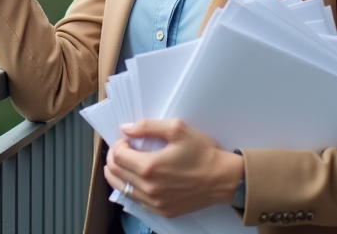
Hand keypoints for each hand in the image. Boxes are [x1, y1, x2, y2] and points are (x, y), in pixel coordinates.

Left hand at [104, 119, 243, 218]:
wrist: (223, 178)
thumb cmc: (203, 152)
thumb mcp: (177, 129)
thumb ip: (147, 126)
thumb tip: (126, 129)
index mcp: (149, 167)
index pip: (117, 156)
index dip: (117, 145)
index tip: (126, 140)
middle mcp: (149, 188)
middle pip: (115, 173)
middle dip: (113, 158)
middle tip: (122, 149)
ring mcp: (155, 203)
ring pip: (122, 189)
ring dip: (117, 174)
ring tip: (123, 163)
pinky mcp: (163, 211)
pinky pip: (136, 201)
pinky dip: (130, 189)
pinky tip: (135, 179)